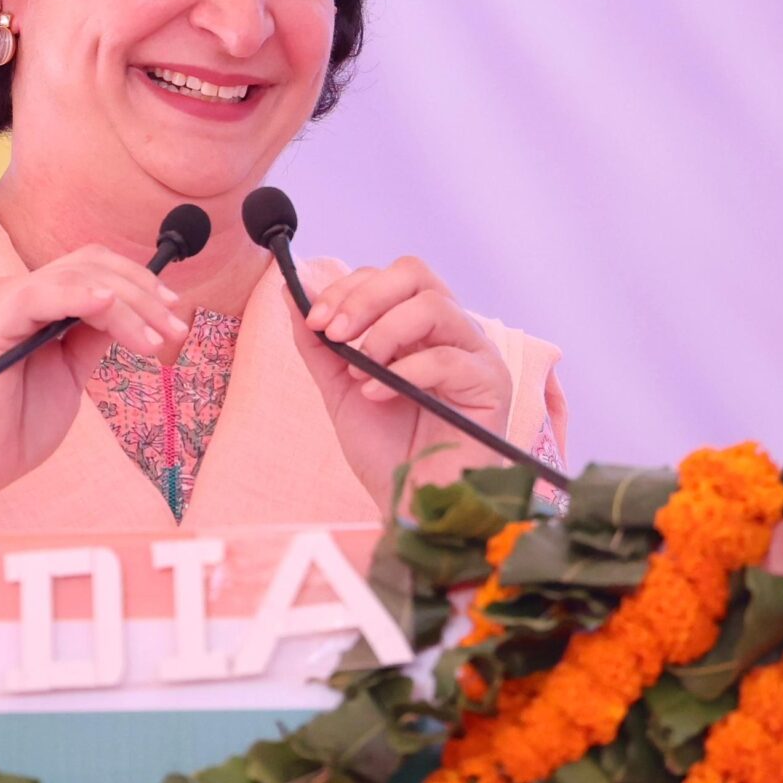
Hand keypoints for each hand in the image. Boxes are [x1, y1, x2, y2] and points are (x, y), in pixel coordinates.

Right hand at [0, 246, 186, 530]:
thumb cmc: (17, 425)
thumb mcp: (72, 372)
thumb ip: (94, 336)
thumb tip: (137, 309)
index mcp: (34, 300)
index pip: (92, 268)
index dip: (138, 282)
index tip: (175, 313)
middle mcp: (16, 291)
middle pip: (89, 264)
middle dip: (142, 293)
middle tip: (175, 329)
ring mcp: (0, 302)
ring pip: (75, 277)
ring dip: (126, 304)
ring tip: (154, 340)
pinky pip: (39, 294)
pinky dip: (79, 295)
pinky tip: (108, 307)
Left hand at [293, 256, 515, 510]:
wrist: (413, 510)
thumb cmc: (387, 452)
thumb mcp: (340, 390)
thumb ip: (319, 343)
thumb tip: (289, 291)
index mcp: (422, 326)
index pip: (390, 276)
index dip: (348, 288)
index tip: (313, 319)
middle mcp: (454, 331)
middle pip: (415, 273)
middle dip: (364, 296)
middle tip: (332, 331)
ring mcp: (477, 355)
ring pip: (434, 305)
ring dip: (384, 331)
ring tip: (359, 371)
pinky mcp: (493, 385)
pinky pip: (448, 358)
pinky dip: (404, 371)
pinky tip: (376, 395)